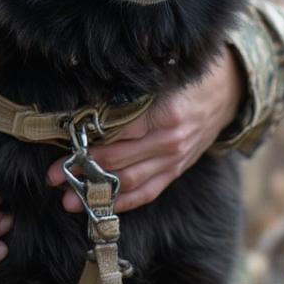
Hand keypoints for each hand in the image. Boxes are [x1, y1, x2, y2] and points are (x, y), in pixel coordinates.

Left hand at [46, 45, 245, 212]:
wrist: (231, 91)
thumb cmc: (188, 77)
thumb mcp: (162, 76)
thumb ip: (129, 91)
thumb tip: (86, 102)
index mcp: (164, 113)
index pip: (117, 133)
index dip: (87, 142)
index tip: (61, 147)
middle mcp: (170, 140)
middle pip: (119, 161)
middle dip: (83, 171)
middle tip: (53, 177)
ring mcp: (175, 158)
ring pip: (132, 182)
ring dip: (98, 194)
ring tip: (69, 200)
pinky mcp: (177, 169)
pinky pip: (149, 191)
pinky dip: (124, 202)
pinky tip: (101, 207)